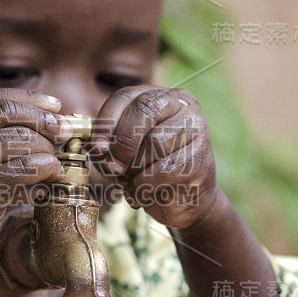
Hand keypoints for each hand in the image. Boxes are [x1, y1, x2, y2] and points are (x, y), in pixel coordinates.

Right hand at [0, 88, 71, 255]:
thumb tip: (49, 113)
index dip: (30, 100)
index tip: (54, 105)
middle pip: (11, 115)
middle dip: (45, 121)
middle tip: (64, 132)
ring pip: (24, 141)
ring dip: (48, 151)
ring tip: (54, 161)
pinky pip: (30, 167)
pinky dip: (48, 169)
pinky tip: (54, 175)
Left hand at [90, 86, 220, 228]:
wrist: (183, 201)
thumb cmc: (149, 170)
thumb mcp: (124, 150)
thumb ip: (109, 142)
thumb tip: (97, 147)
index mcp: (157, 96)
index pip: (124, 97)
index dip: (106, 122)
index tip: (96, 148)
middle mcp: (180, 104)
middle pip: (143, 111)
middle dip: (122, 143)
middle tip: (113, 168)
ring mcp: (196, 128)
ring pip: (155, 142)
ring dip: (134, 169)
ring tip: (132, 182)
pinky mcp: (201, 157)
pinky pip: (164, 169)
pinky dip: (145, 185)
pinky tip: (143, 193)